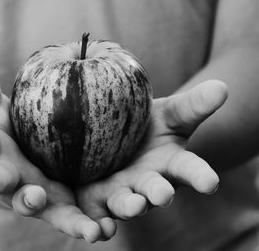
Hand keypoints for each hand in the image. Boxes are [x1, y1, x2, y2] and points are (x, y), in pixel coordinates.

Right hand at [0, 38, 112, 241]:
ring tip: (81, 228)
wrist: (12, 157)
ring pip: (46, 210)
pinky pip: (75, 216)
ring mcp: (37, 197)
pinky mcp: (61, 205)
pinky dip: (88, 225)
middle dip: (4, 183)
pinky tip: (105, 230)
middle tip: (1, 182)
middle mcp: (11, 182)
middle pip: (7, 184)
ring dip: (63, 220)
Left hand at [76, 80, 227, 228]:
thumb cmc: (148, 125)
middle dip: (159, 192)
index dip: (200, 176)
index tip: (210, 182)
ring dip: (130, 207)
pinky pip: (98, 216)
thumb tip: (222, 87)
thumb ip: (194, 105)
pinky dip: (97, 226)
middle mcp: (149, 184)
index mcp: (170, 165)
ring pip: (127, 204)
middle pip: (155, 190)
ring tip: (134, 205)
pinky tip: (96, 231)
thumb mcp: (170, 113)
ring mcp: (124, 194)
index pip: (189, 169)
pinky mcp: (98, 202)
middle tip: (164, 194)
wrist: (118, 138)